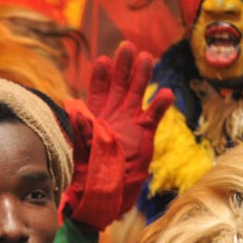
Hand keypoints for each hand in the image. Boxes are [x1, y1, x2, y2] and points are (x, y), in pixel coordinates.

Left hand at [84, 42, 173, 212]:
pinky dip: (159, 104)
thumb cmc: (90, 176)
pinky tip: (165, 93)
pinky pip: (154, 115)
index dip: (100, 76)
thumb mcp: (83, 154)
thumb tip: (76, 112)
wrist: (106, 196)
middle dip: (123, 66)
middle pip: (119, 85)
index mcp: (95, 118)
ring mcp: (130, 123)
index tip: (102, 61)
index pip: (97, 92)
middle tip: (127, 47)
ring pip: (137, 94)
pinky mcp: (145, 134)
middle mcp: (113, 116)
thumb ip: (82, 133)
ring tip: (146, 57)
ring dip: (141, 76)